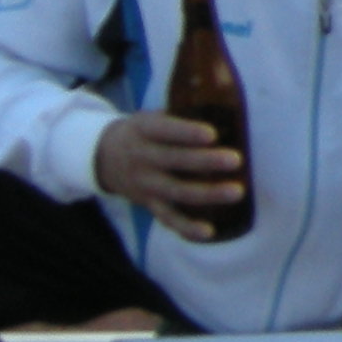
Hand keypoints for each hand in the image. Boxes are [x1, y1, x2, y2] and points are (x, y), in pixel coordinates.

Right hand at [94, 111, 242, 221]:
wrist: (104, 156)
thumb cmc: (145, 132)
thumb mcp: (153, 116)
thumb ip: (181, 114)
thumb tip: (228, 109)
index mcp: (143, 130)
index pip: (164, 130)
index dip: (187, 132)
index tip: (212, 134)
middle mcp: (142, 158)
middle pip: (173, 160)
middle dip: (205, 161)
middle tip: (236, 160)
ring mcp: (144, 184)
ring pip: (175, 191)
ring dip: (207, 193)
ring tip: (237, 192)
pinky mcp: (148, 204)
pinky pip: (167, 218)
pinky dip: (187, 227)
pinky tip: (210, 232)